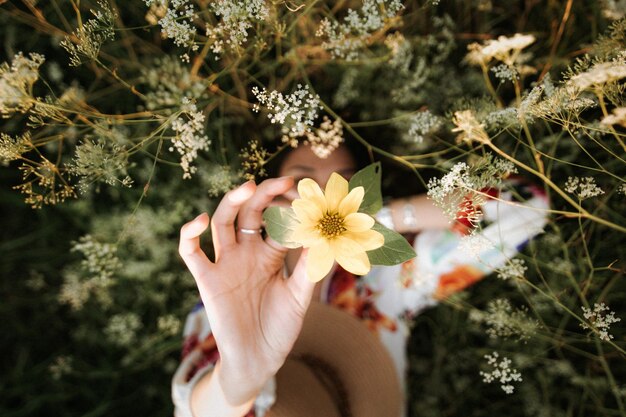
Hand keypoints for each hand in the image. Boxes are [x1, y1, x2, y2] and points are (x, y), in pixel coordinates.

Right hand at [178, 177, 314, 406]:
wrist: (258, 360)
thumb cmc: (280, 328)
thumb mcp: (299, 297)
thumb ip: (309, 268)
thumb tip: (325, 237)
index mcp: (270, 254)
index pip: (278, 222)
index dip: (291, 208)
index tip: (307, 196)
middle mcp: (247, 253)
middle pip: (251, 213)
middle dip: (265, 195)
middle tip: (284, 182)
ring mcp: (226, 264)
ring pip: (222, 223)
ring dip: (232, 202)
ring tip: (248, 187)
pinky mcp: (207, 280)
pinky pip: (191, 253)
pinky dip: (189, 235)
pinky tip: (198, 221)